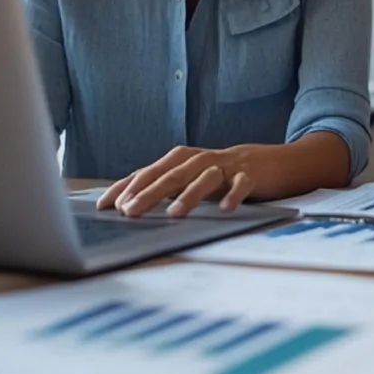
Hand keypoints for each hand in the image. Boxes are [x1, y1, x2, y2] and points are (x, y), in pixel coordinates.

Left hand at [97, 146, 255, 217]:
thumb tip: (124, 204)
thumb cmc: (218, 173)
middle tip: (130, 211)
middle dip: (149, 193)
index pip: (148, 172)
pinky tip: (225, 209)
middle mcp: (199, 159)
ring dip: (189, 195)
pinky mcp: (248, 175)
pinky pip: (241, 184)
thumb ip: (160, 187)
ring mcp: (225, 166)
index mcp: (180, 159)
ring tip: (174, 214)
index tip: (106, 206)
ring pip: (204, 177)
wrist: (267, 162)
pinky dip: (233, 195)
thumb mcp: (187, 178)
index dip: (127, 188)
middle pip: (171, 175)